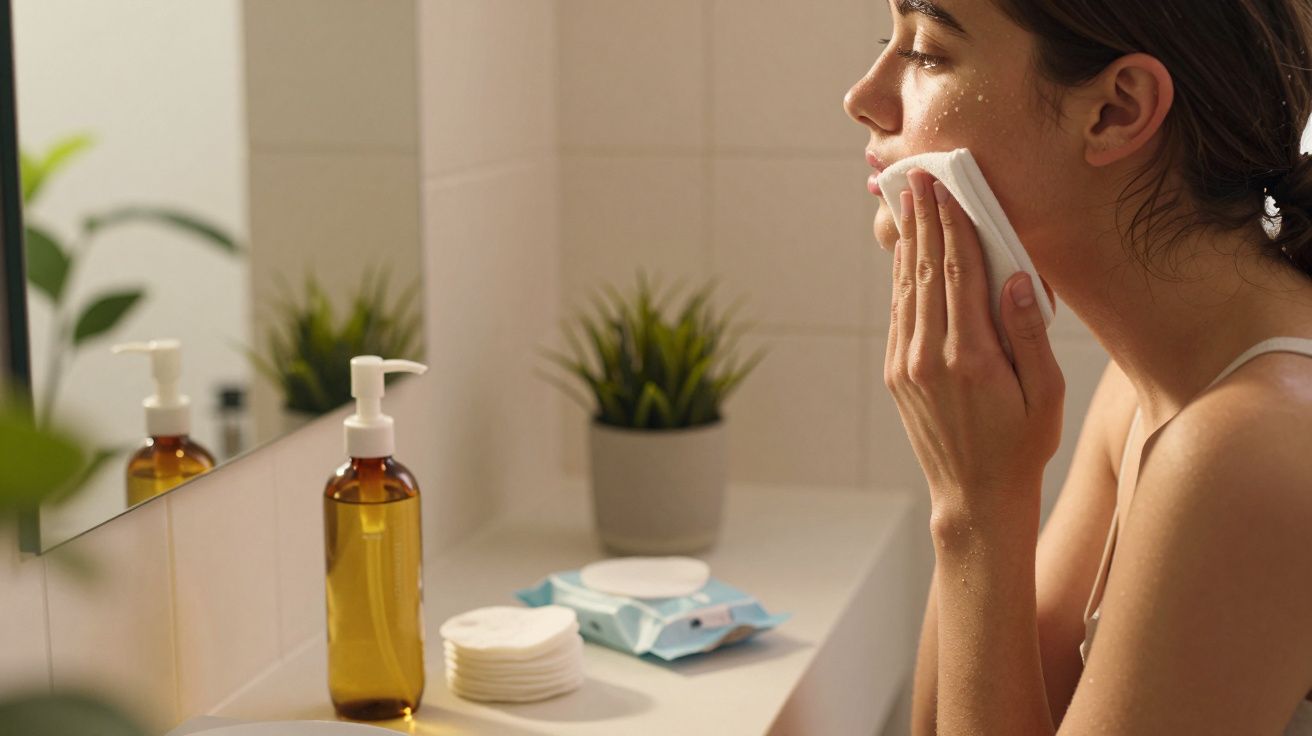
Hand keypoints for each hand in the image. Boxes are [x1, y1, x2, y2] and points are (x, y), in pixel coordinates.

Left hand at [884, 170, 1063, 517]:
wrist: (974, 496)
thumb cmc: (1022, 445)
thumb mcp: (1045, 395)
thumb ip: (1029, 334)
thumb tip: (1016, 277)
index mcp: (973, 356)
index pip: (959, 273)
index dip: (952, 225)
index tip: (946, 187)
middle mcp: (931, 356)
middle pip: (925, 271)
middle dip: (924, 220)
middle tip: (919, 177)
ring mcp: (908, 366)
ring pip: (906, 289)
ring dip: (908, 243)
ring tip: (909, 203)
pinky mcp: (898, 375)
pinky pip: (899, 315)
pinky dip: (902, 279)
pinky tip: (907, 255)